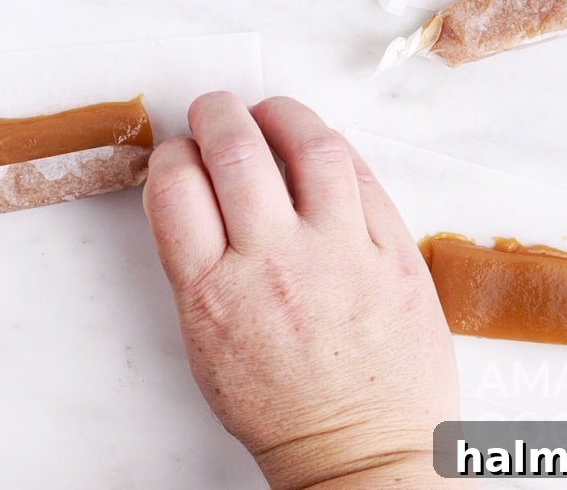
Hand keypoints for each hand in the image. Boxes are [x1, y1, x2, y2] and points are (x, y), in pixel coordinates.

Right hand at [142, 93, 461, 488]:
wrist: (359, 454)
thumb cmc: (279, 406)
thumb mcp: (205, 340)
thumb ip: (194, 263)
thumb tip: (192, 191)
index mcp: (213, 293)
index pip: (175, 186)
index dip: (171, 155)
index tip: (180, 154)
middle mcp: (273, 265)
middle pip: (234, 150)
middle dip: (215, 114)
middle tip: (214, 112)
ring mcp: (340, 255)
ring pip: (309, 146)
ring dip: (281, 114)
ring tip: (270, 115)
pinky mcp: (395, 255)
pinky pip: (364, 177)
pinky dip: (335, 150)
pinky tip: (320, 149)